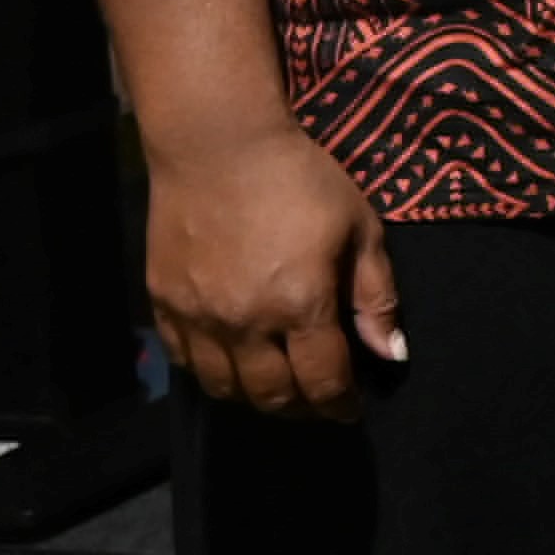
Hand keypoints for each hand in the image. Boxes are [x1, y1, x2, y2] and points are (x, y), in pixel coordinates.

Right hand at [145, 123, 400, 420]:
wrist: (218, 145)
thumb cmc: (300, 179)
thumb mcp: (359, 228)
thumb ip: (375, 296)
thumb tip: (391, 354)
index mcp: (299, 305)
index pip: (323, 382)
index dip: (341, 405)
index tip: (353, 409)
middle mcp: (244, 322)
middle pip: (272, 395)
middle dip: (302, 409)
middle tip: (319, 402)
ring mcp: (197, 316)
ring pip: (224, 387)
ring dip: (256, 398)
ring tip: (279, 388)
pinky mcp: (163, 303)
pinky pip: (185, 361)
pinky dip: (212, 373)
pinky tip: (233, 363)